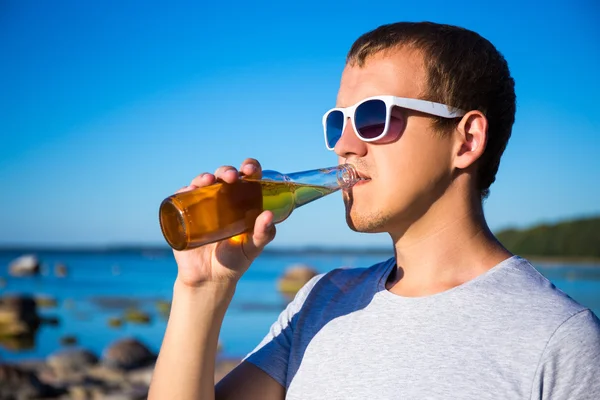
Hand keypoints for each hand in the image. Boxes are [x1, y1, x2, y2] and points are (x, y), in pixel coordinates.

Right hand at [172, 158, 275, 288]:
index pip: (247, 178)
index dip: (250, 168)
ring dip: (204, 177)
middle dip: (227, 171)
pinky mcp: (185, 214)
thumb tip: (269, 215)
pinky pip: (183, 196)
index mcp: (243, 201)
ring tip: (209, 181)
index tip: (251, 169)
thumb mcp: (252, 248)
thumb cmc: (235, 260)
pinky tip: (189, 190)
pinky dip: (185, 190)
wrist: (209, 278)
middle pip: (224, 176)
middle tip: (232, 177)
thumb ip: (263, 234)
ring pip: (202, 182)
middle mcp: (222, 199)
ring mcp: (202, 205)